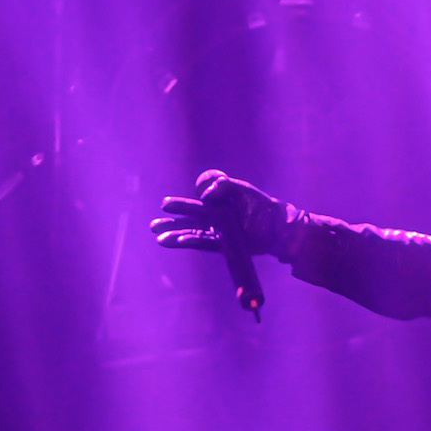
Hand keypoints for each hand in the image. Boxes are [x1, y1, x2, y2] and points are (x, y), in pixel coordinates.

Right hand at [151, 170, 301, 258]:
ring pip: (192, 233)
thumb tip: (205, 192)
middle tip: (153, 225)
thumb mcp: (242, 190)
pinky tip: (178, 241)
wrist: (277, 226)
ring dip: (176, 235)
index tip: (165, 204)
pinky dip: (191, 241)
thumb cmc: (260, 206)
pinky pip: (204, 243)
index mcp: (217, 205)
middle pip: (188, 221)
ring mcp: (218, 232)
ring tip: (159, 237)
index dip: (179, 206)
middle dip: (171, 222)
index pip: (194, 206)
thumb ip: (223, 186)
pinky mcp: (224, 244)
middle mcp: (215, 219)